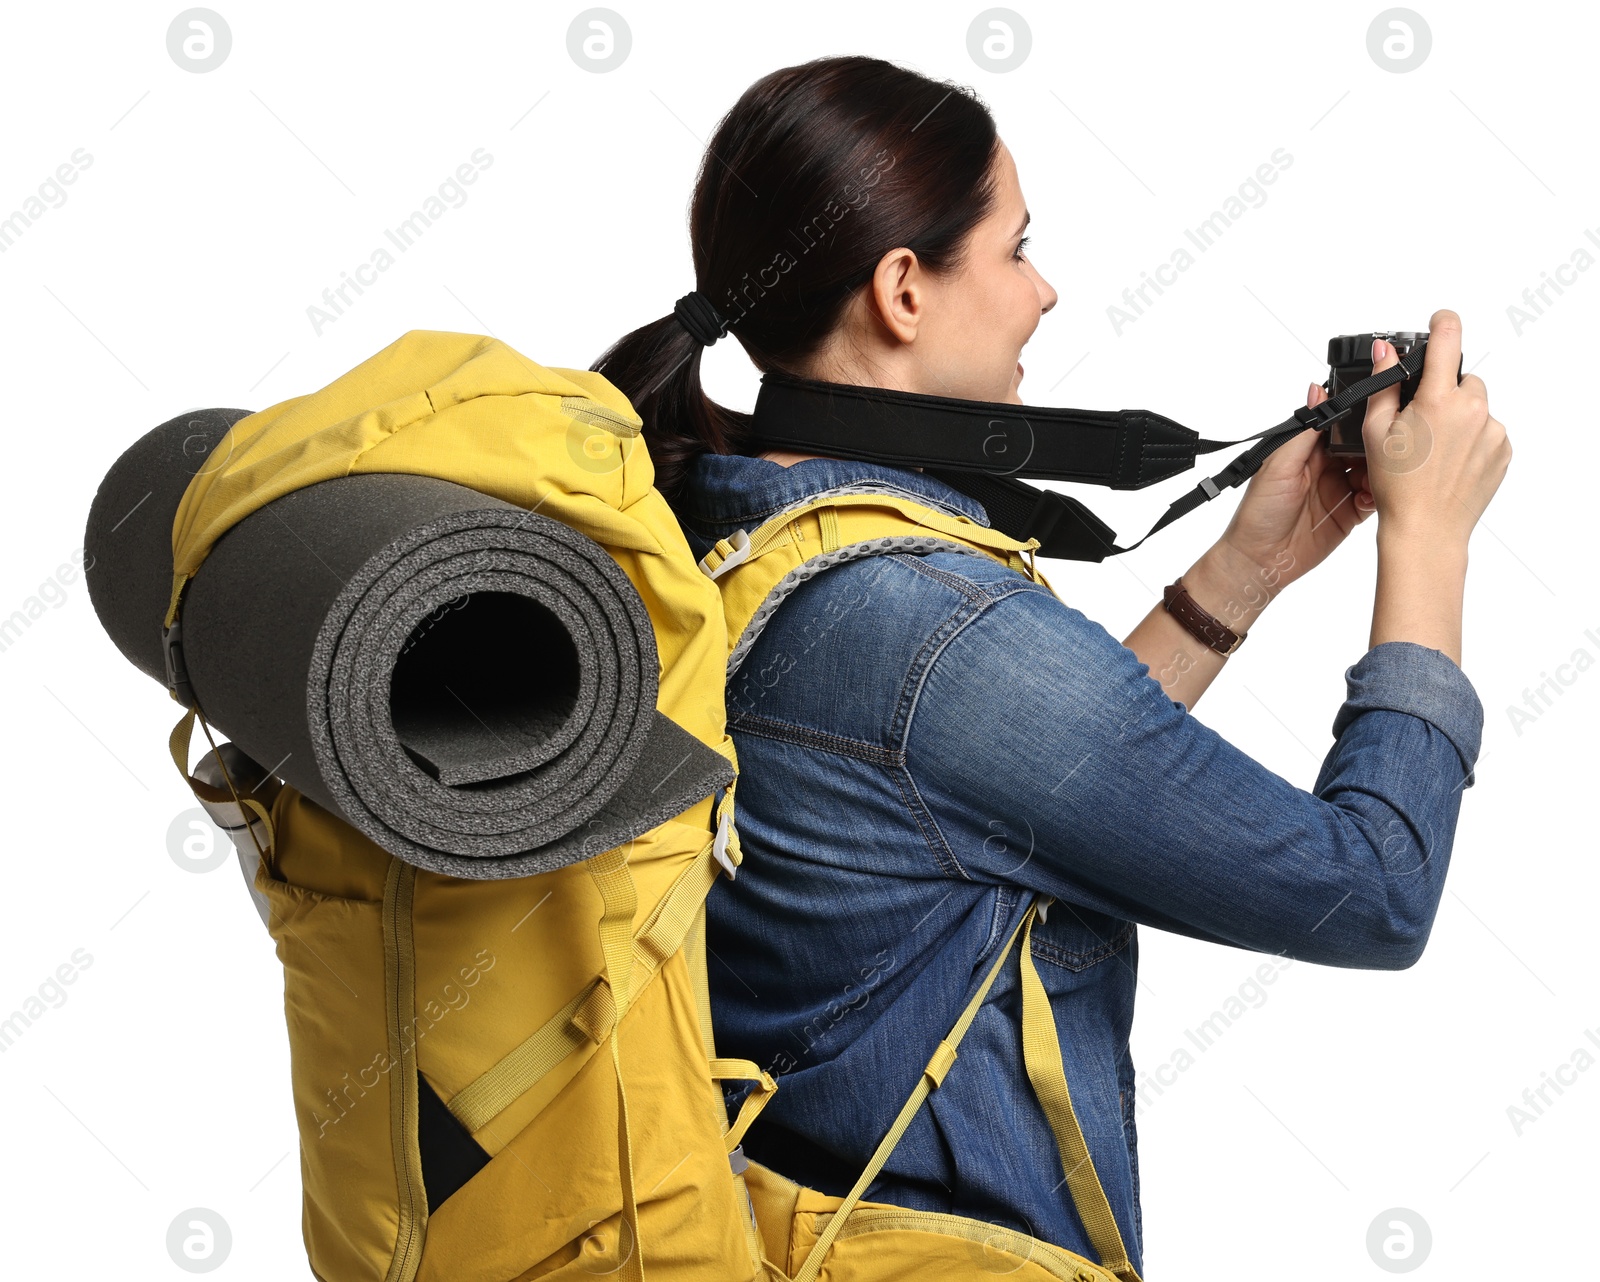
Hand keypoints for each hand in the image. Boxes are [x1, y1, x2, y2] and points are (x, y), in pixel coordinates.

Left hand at [1214, 381, 1376, 590]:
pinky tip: (1372, 496)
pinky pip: (1375, 499)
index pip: (1342, 425)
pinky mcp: (1351, 514)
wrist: (1258, 560)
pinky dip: (1380, 495)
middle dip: (1379, 444)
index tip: (1379, 412)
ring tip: (1384, 471)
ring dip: (1382, 470)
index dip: (1360, 418)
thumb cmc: (1258, 512)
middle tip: (1389, 444)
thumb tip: (1317, 392)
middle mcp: (1328, 467)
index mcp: (1309, 450)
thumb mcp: (1278, 466)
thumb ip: (1304, 433)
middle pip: (1364, 446)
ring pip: (1375, 471)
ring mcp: (1341, 490)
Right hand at [1363, 309, 1510, 545]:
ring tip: (1434, 449)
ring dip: (1458, 417)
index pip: (1448, 339)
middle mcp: (1473, 409)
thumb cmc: (1398, 487)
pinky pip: (1488, 431)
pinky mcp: (1504, 450)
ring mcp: (1493, 431)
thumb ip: (1383, 386)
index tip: (1440, 319)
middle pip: (1462, 379)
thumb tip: (1387, 352)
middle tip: (1420, 423)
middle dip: (1443, 392)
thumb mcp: (1375, 432)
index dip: (1443, 322)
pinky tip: (1450, 461)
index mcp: (1439, 400)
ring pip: (1476, 406)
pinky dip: (1471, 439)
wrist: (1427, 529)